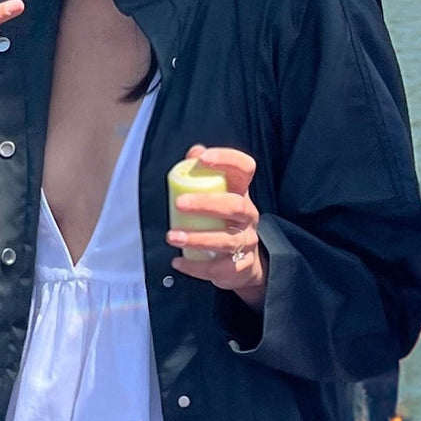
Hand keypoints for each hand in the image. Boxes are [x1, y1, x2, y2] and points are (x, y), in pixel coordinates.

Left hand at [165, 145, 265, 308]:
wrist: (245, 263)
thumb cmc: (224, 223)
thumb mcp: (217, 197)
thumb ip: (204, 174)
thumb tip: (194, 151)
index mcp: (241, 193)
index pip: (245, 168)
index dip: (227, 160)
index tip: (204, 159)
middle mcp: (248, 215)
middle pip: (235, 206)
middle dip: (206, 203)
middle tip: (179, 204)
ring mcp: (247, 241)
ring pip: (226, 240)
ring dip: (197, 239)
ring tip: (172, 237)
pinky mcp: (241, 266)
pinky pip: (219, 269)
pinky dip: (195, 267)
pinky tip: (178, 263)